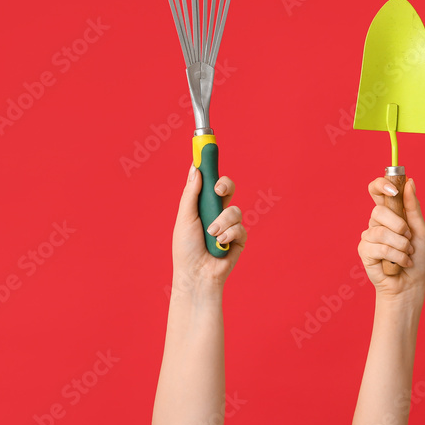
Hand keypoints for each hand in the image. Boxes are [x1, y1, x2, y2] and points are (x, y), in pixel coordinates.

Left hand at [170, 166, 246, 296]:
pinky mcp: (239, 238)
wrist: (196, 275)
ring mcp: (228, 225)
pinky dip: (229, 234)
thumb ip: (191, 194)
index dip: (209, 166)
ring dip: (222, 222)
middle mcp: (215, 211)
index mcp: (200, 205)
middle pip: (227, 187)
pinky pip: (240, 227)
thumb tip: (195, 168)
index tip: (209, 148)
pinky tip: (220, 244)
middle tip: (218, 191)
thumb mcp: (184, 218)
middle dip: (225, 185)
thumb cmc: (185, 249)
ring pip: (234, 209)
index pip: (207, 181)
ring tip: (211, 234)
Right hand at [359, 178, 424, 301]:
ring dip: (401, 245)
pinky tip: (401, 263)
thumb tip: (410, 182)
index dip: (381, 184)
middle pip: (379, 210)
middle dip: (400, 226)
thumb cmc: (417, 258)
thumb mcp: (420, 230)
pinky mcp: (364, 251)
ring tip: (407, 254)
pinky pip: (380, 247)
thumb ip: (413, 206)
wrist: (411, 284)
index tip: (394, 190)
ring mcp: (368, 236)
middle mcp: (376, 222)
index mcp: (389, 213)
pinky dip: (397, 257)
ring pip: (381, 231)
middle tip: (408, 238)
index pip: (376, 190)